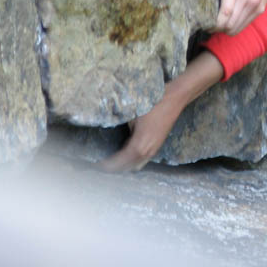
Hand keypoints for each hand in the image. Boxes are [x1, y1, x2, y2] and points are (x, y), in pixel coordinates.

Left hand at [99, 53, 223, 172]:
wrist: (176, 97)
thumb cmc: (153, 103)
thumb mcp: (130, 114)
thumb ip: (118, 127)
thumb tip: (104, 133)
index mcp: (139, 146)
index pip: (117, 164)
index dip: (103, 166)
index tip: (91, 165)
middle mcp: (147, 152)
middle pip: (126, 169)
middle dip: (111, 169)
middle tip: (96, 165)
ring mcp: (154, 150)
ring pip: (135, 166)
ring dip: (122, 167)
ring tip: (108, 163)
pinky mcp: (157, 145)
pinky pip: (142, 160)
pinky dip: (131, 162)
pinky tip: (124, 156)